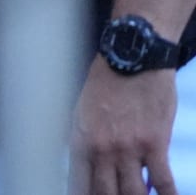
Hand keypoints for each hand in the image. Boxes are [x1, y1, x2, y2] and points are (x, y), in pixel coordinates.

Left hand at [72, 59, 177, 194]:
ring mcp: (129, 148)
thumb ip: (82, 143)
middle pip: (105, 193)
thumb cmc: (105, 85)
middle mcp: (102, 149)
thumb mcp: (80, 113)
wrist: (132, 61)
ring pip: (133, 193)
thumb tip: (84, 168)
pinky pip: (163, 181)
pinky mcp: (155, 144)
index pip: (78, 184)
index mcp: (81, 142)